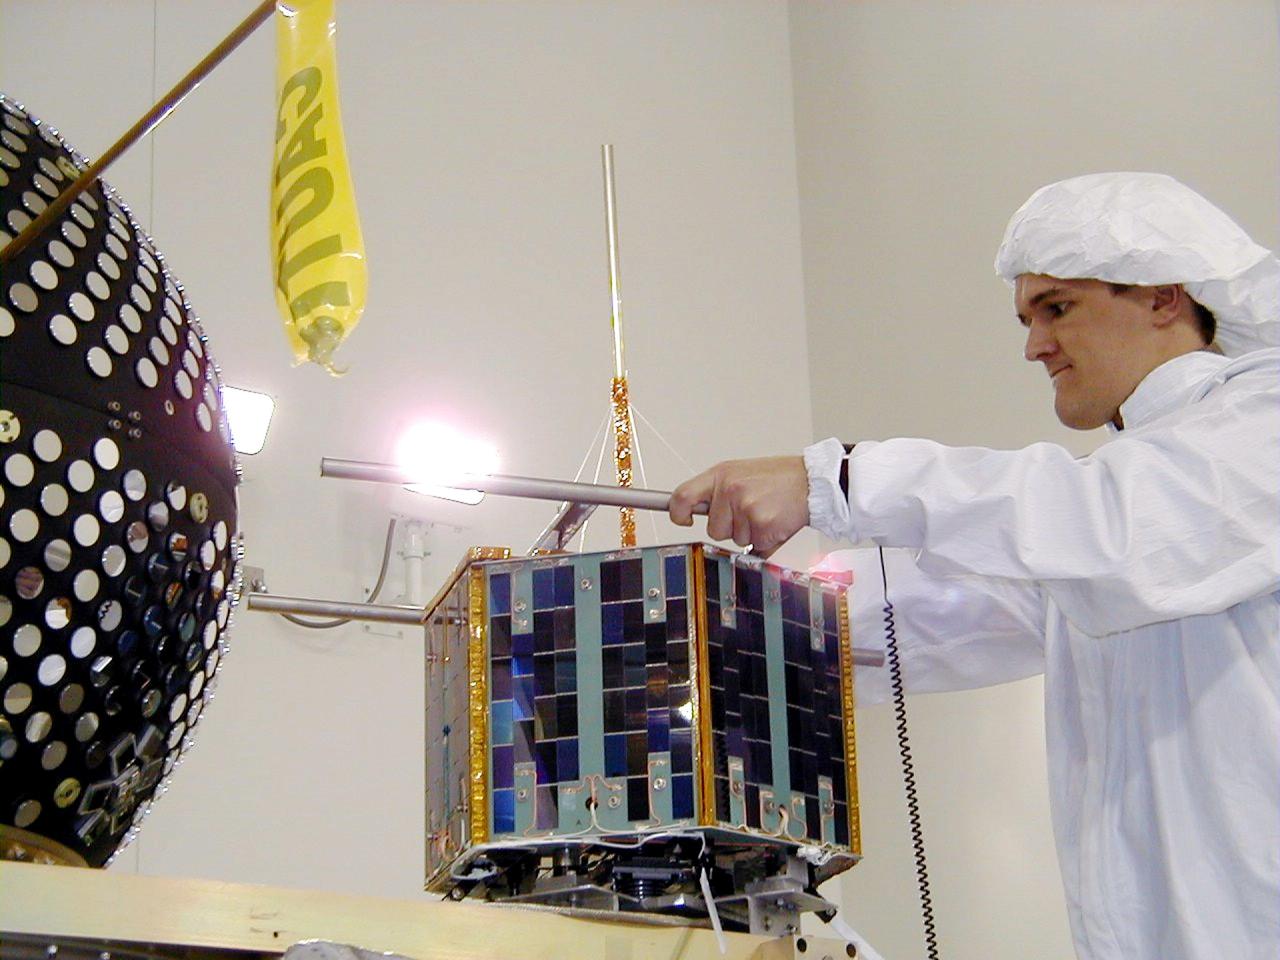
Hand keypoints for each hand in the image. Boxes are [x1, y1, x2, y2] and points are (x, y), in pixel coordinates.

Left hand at [668, 456, 809, 557]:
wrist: (813, 481)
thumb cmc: (778, 479)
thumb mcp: (741, 474)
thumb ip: (717, 490)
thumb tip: (690, 510)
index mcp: (721, 474)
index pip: (682, 496)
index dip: (677, 513)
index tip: (682, 519)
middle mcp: (729, 489)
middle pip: (712, 528)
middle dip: (729, 527)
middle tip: (750, 510)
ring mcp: (745, 507)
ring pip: (733, 539)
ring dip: (749, 533)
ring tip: (765, 512)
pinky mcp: (761, 524)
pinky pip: (753, 546)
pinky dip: (765, 540)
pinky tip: (775, 522)